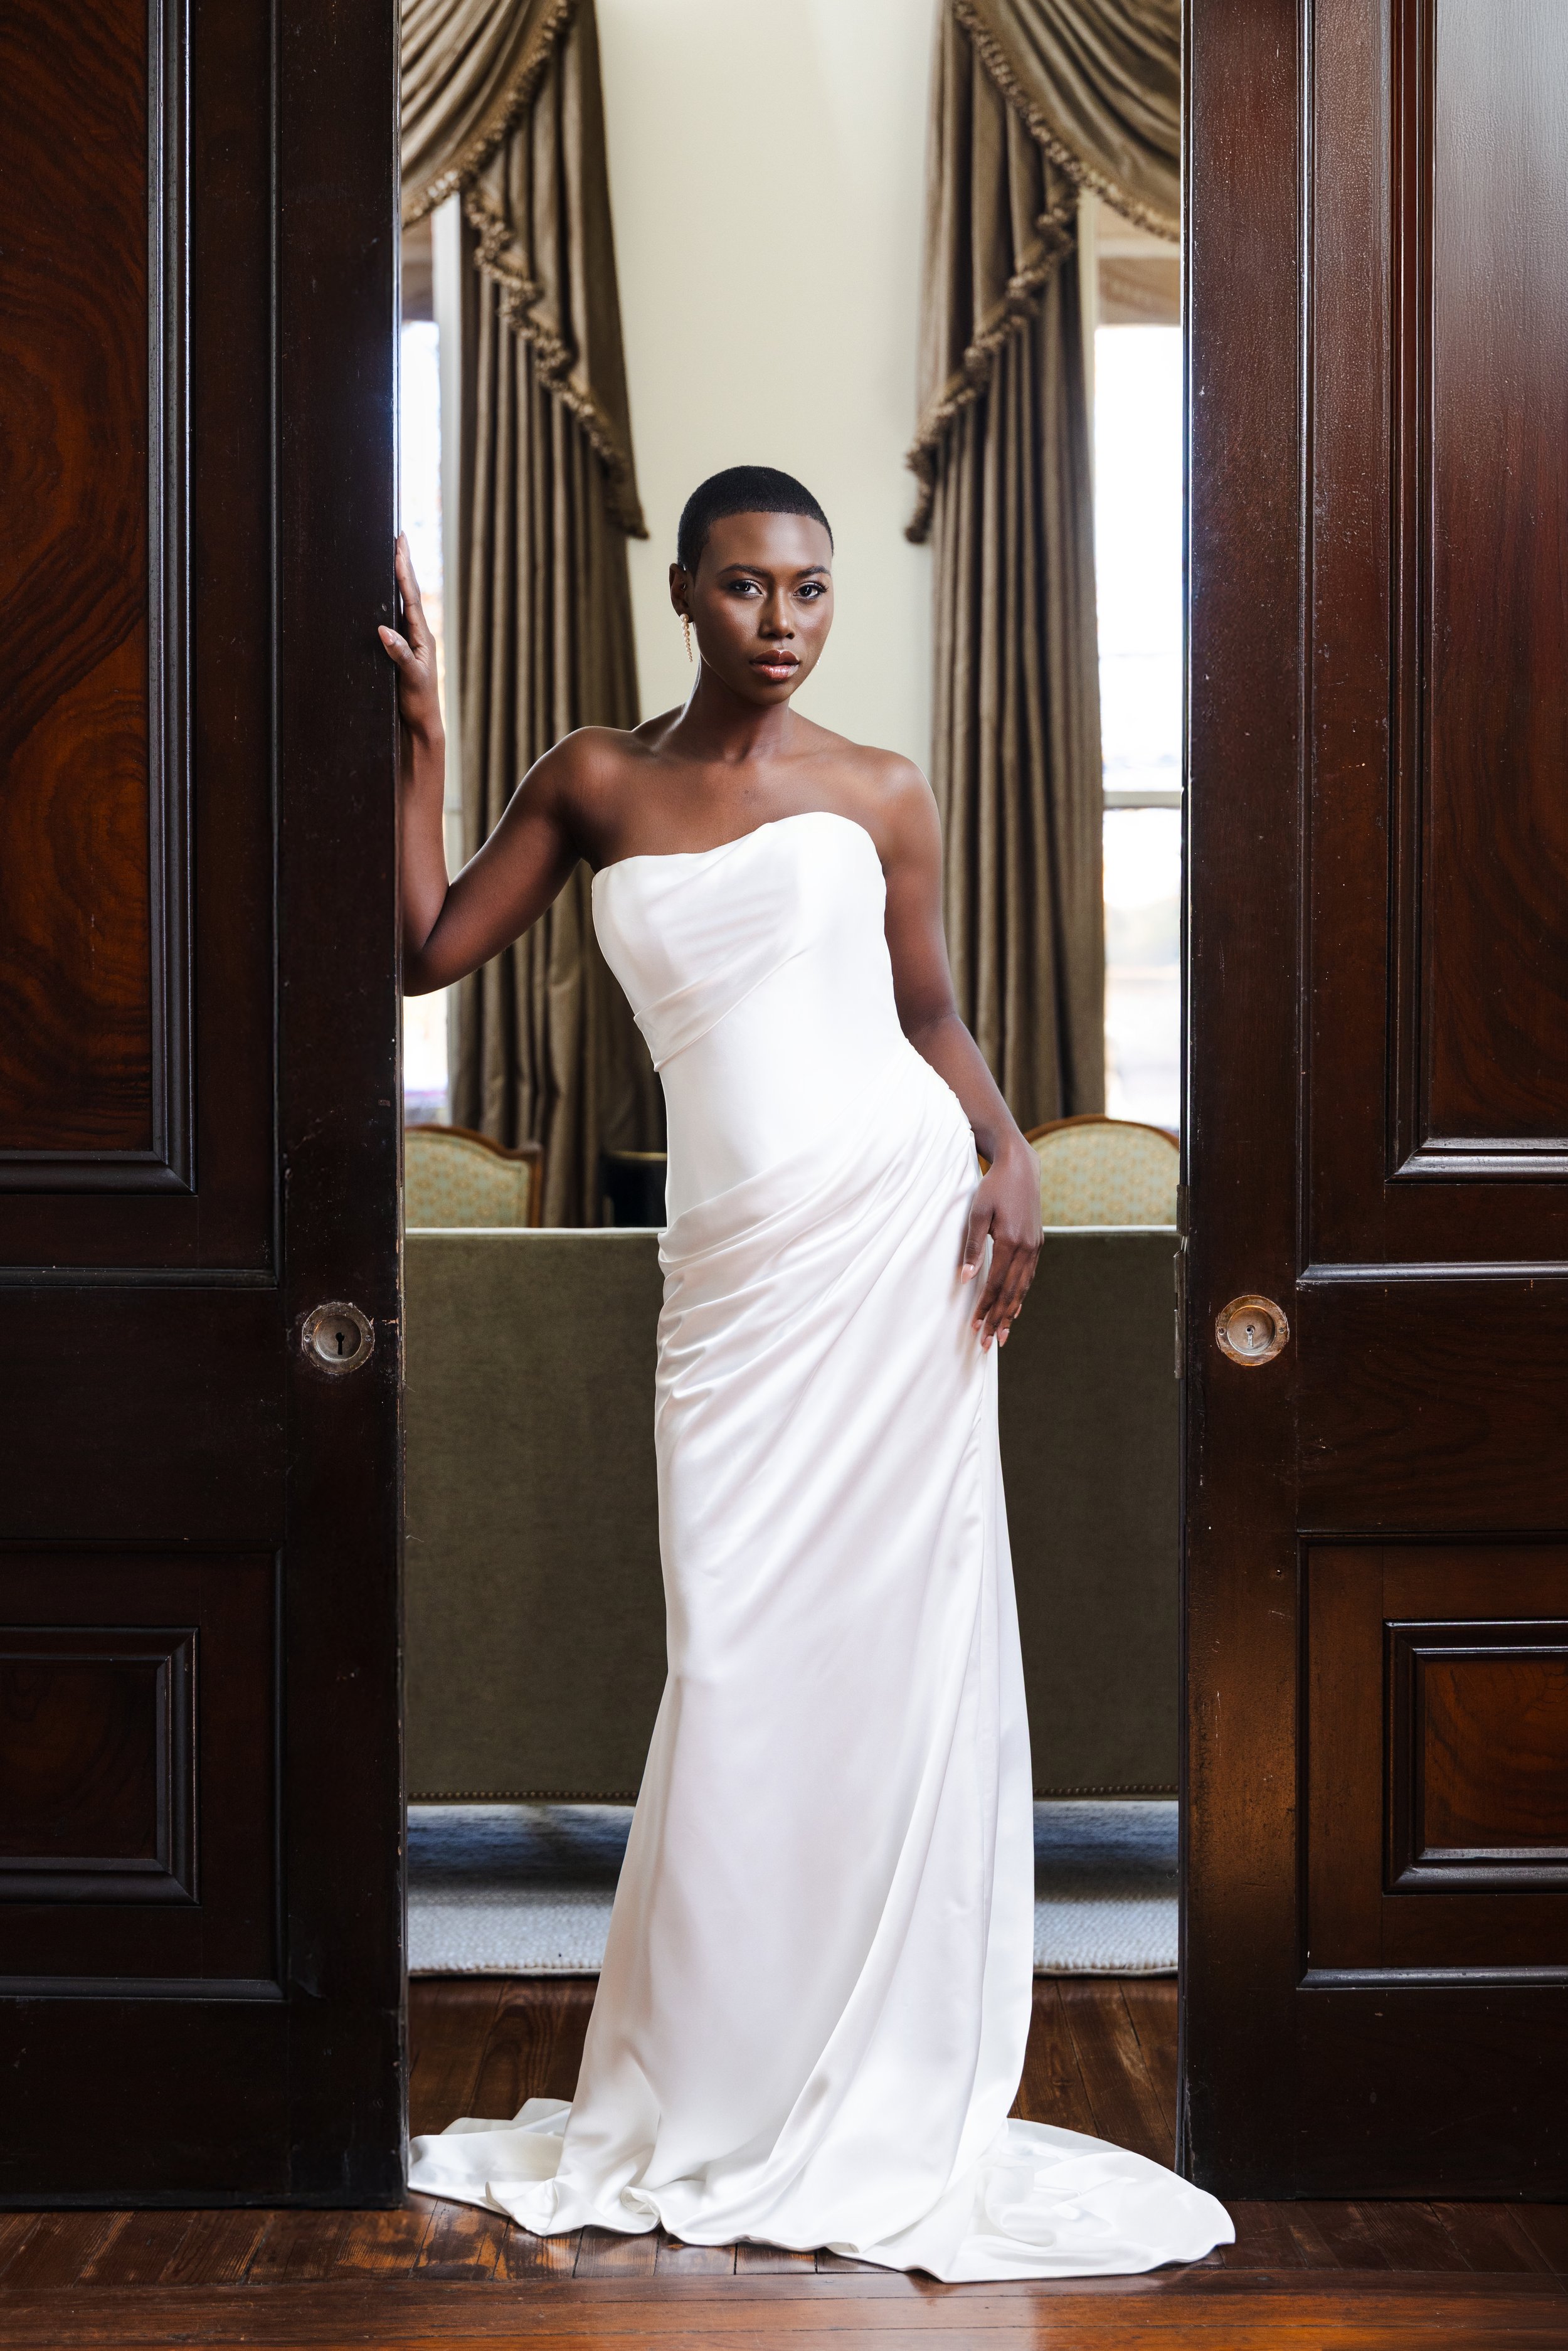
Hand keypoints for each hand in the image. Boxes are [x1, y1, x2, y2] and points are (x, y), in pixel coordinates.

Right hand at [378, 534, 443, 749]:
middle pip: (409, 592)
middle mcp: (418, 634)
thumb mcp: (410, 678)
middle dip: (403, 564)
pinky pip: (397, 617)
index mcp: (422, 636)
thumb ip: (399, 654)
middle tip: (400, 537)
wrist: (423, 723)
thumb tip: (383, 629)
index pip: (410, 596)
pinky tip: (387, 592)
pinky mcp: (402, 650)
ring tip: (395, 554)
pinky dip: (392, 599)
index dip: (404, 570)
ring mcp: (411, 641)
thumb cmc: (419, 703)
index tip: (400, 545)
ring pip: (403, 602)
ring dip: (399, 578)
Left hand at [961, 1138, 1040, 1349]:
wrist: (1021, 1168)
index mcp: (1009, 1241)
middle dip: (997, 1320)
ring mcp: (1035, 1247)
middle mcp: (1026, 1248)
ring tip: (1002, 1335)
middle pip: (1010, 1293)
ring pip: (1022, 1288)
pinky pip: (1029, 1277)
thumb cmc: (993, 1188)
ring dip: (1011, 1314)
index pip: (994, 1284)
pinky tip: (1016, 1310)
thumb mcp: (976, 1213)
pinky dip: (1021, 1296)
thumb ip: (971, 1246)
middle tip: (987, 1343)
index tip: (974, 1327)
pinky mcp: (1037, 1244)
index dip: (984, 1308)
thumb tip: (965, 1279)